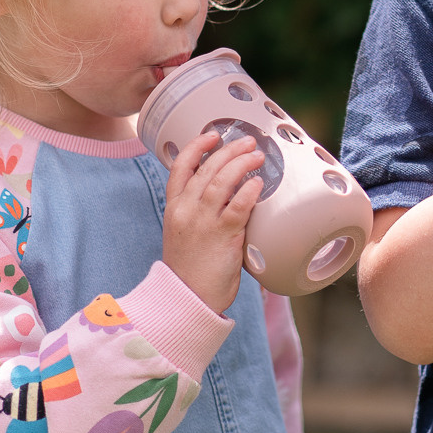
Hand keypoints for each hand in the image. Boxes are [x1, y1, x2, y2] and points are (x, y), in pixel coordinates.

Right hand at [160, 131, 266, 309]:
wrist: (188, 298)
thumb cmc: (192, 267)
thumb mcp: (185, 232)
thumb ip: (201, 211)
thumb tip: (230, 192)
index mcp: (174, 208)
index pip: (180, 167)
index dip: (196, 146)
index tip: (213, 135)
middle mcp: (186, 210)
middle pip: (206, 169)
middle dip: (228, 150)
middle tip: (247, 142)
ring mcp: (203, 222)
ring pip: (221, 182)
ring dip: (241, 164)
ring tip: (256, 156)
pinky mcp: (222, 236)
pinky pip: (237, 206)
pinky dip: (248, 191)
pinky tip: (257, 183)